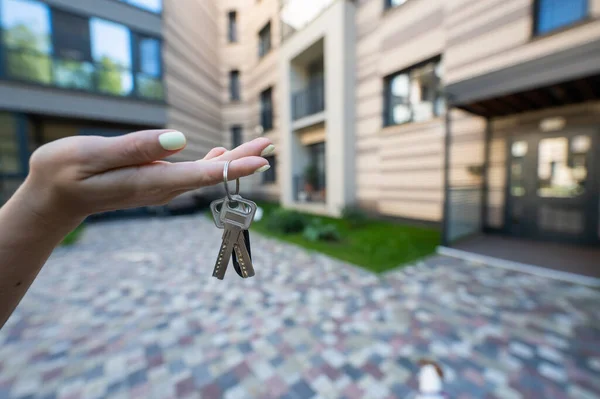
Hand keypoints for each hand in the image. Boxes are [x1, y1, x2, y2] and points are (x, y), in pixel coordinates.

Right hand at [21, 130, 272, 221]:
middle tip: (270, 145)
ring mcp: (158, 187)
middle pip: (210, 175)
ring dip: (231, 160)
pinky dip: (210, 163)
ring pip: (203, 173)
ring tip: (257, 146)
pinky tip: (220, 153)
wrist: (53, 199)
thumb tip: (181, 140)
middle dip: (241, 160)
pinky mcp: (153, 182)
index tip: (261, 159)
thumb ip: (136, 148)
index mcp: (150, 181)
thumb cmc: (65, 173)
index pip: (201, 175)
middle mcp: (161, 188)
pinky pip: (190, 173)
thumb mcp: (93, 154)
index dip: (234, 167)